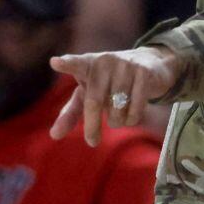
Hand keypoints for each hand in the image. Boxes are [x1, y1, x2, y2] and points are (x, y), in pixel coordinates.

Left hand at [49, 47, 180, 146]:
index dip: (66, 64)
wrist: (149, 64)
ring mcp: (125, 65)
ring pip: (117, 108)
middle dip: (92, 126)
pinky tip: (131, 115)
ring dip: (116, 121)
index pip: (75, 64)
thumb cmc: (109, 83)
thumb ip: (70, 113)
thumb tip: (54, 135)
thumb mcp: (88, 94)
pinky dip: (132, 119)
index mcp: (87, 64)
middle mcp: (105, 62)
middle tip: (92, 141)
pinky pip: (135, 109)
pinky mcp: (144, 73)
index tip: (55, 62)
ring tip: (117, 116)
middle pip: (94, 102)